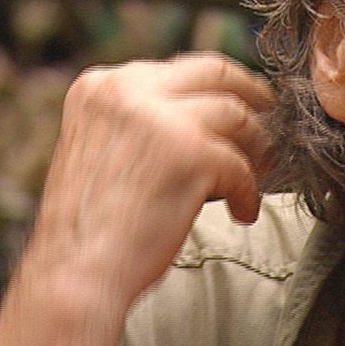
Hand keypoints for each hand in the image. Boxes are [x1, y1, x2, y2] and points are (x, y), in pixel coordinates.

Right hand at [0, 53, 273, 345]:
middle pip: (215, 73)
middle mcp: (126, 89)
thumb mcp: (99, 149)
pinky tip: (242, 213)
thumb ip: (138, 122)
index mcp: (99, 85)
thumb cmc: (90, 230)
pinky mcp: (191, 153)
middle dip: (251, 95)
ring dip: (255, 148)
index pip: (177, 69)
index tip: (239, 105)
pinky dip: (248, 193)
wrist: (75, 276)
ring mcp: (160, 118)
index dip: (216, 88)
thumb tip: (203, 115)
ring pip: (236, 116)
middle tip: (269, 123)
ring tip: (258, 175)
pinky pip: (241, 166)